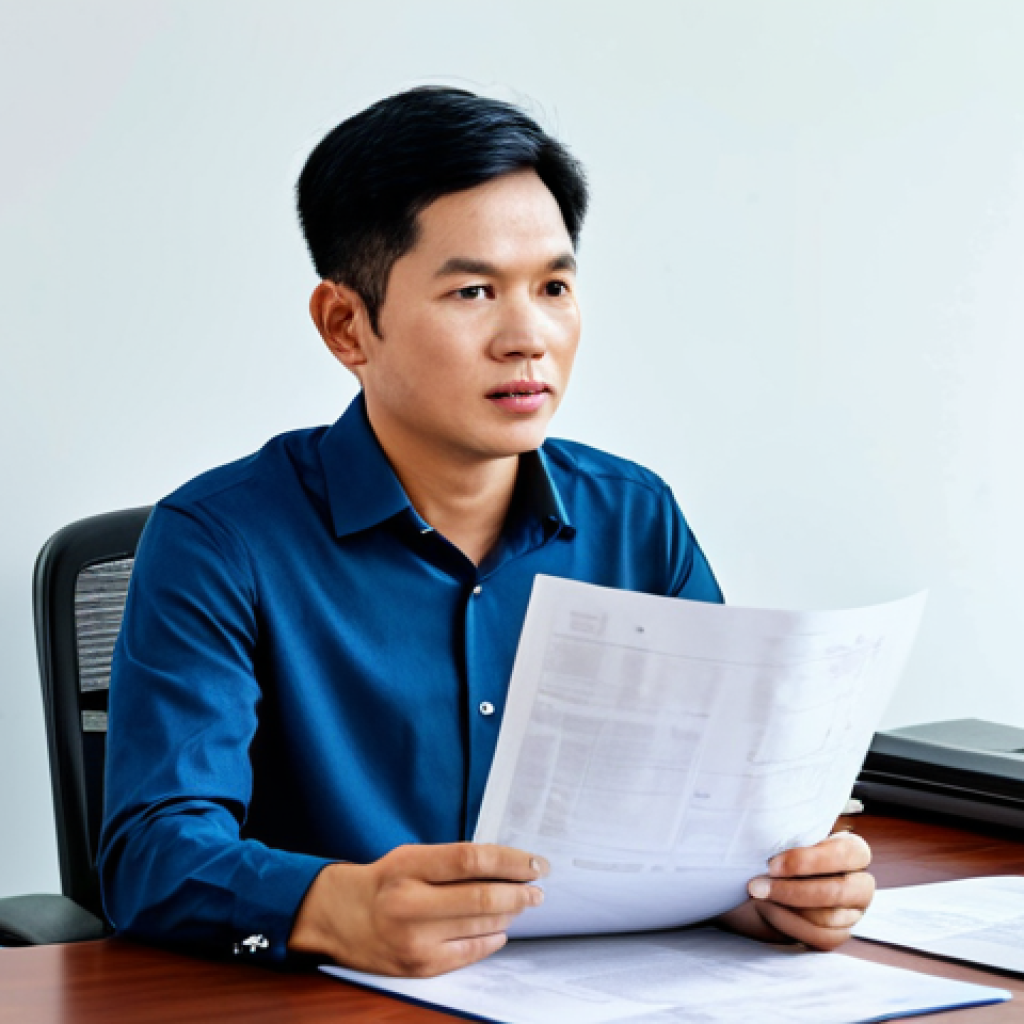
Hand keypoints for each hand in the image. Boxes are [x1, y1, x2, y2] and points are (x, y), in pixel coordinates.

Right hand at [287, 842, 546, 975]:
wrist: (341, 917)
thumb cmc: (385, 881)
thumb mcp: (411, 857)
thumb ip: (453, 861)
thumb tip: (508, 866)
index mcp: (409, 867)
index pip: (472, 859)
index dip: (512, 861)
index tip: (536, 864)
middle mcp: (410, 904)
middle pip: (483, 897)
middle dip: (520, 893)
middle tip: (537, 890)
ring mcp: (416, 939)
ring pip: (482, 925)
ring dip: (510, 914)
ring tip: (520, 904)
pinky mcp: (420, 966)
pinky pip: (471, 951)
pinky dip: (492, 938)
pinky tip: (500, 928)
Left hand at [715, 832, 873, 950]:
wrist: (768, 882)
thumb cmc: (781, 854)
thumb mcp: (787, 838)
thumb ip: (789, 836)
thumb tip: (765, 833)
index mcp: (854, 850)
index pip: (848, 853)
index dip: (809, 860)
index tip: (771, 865)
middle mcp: (861, 883)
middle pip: (838, 891)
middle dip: (794, 890)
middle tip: (757, 886)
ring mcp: (854, 912)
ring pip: (828, 917)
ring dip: (787, 908)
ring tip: (758, 897)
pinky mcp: (839, 933)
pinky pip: (822, 937)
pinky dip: (791, 925)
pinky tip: (768, 911)